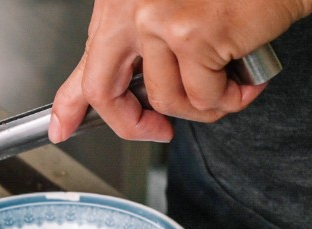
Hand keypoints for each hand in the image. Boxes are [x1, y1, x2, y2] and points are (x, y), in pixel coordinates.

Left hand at [48, 0, 311, 142]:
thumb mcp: (168, 10)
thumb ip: (137, 50)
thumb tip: (109, 98)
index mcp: (119, 0)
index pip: (84, 64)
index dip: (70, 106)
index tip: (63, 129)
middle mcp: (131, 5)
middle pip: (105, 91)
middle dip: (131, 125)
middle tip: (157, 132)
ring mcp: (160, 20)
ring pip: (166, 100)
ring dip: (202, 106)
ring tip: (228, 86)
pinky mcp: (196, 35)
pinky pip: (204, 96)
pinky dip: (230, 98)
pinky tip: (247, 80)